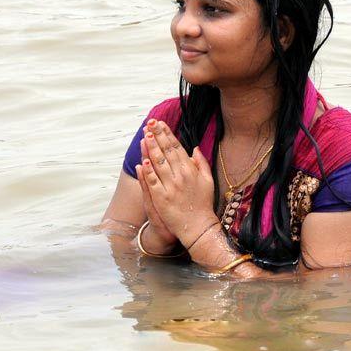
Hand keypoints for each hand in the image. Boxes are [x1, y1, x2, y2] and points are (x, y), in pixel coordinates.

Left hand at [138, 120, 217, 245]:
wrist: (198, 227)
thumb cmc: (203, 204)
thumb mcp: (208, 181)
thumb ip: (202, 164)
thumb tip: (194, 148)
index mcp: (191, 171)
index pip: (177, 148)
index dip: (168, 135)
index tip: (160, 124)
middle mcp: (181, 176)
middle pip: (167, 152)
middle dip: (158, 136)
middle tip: (150, 123)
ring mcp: (171, 187)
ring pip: (159, 164)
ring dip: (151, 148)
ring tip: (145, 135)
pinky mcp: (162, 198)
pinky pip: (153, 182)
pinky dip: (148, 171)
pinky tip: (143, 161)